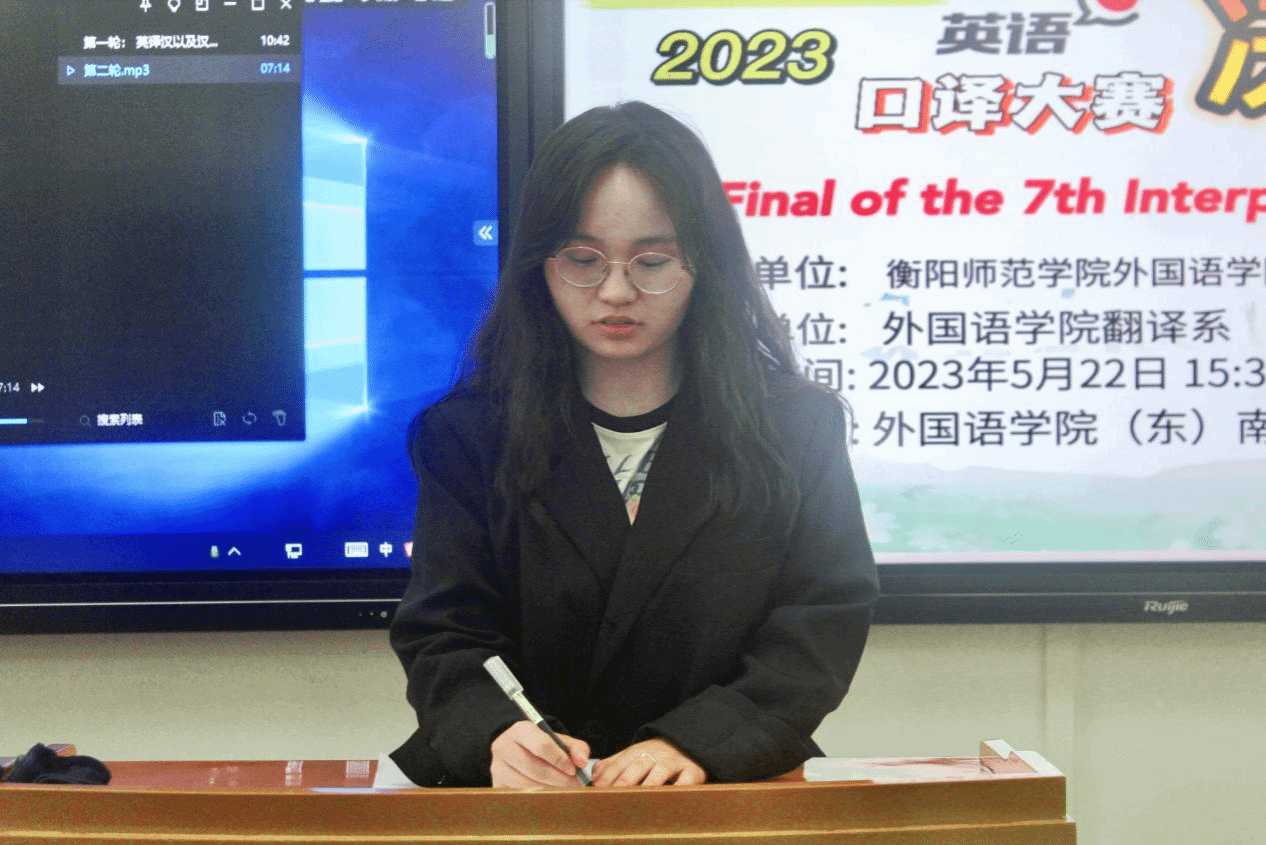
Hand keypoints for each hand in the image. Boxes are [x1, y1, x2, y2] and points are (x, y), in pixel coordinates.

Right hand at [490, 720, 590, 787]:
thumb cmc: (542, 745)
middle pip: (536, 769)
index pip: (542, 745)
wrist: (518, 750)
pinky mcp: (497, 784)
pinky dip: (539, 799)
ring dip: (551, 791)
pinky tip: (551, 797)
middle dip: (559, 780)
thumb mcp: (559, 740)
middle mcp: (504, 747)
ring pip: (528, 785)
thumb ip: (576, 748)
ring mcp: (498, 767)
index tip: (573, 770)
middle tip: (576, 786)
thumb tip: (582, 762)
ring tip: (566, 792)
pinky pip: (521, 796)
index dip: (560, 760)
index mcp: (520, 730)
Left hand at [591, 738, 705, 786]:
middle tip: (615, 795)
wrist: (685, 743)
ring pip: (661, 771)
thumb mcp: (633, 756)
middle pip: (638, 766)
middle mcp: (655, 755)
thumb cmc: (655, 756)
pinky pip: (687, 779)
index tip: (599, 789)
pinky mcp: (692, 770)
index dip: (609, 776)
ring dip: (650, 783)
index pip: (620, 763)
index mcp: (638, 752)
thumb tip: (594, 776)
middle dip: (625, 780)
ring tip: (640, 797)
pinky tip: (670, 797)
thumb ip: (613, 764)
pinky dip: (679, 787)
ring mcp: (674, 762)